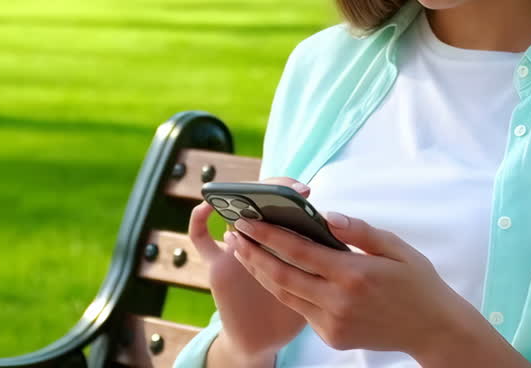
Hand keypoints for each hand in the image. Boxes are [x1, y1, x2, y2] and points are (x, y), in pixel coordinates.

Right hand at [188, 177, 310, 362]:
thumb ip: (321, 258)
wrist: (264, 339)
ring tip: (250, 192)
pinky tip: (207, 207)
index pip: (281, 205)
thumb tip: (331, 226)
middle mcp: (256, 240)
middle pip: (256, 205)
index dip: (289, 193)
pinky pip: (201, 238)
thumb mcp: (314, 282)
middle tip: (284, 190)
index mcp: (281, 240)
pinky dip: (199, 219)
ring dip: (239, 199)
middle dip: (268, 192)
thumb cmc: (296, 309)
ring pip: (232, 216)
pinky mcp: (217, 266)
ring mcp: (233, 251)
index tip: (304, 190)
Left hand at [227, 210, 470, 358]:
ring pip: (286, 295)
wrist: (432, 329)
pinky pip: (302, 310)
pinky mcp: (332, 337)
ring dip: (262, 273)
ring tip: (245, 252)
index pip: (299, 251)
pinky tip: (275, 273)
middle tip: (235, 234)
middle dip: (254, 253)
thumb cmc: (417, 282)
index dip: (268, 235)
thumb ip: (359, 231)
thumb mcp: (396, 247)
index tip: (248, 220)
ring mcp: (333, 323)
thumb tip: (327, 216)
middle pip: (282, 275)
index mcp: (353, 274)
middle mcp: (338, 301)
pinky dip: (285, 290)